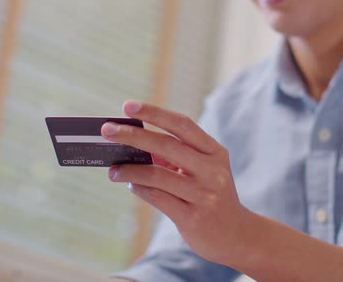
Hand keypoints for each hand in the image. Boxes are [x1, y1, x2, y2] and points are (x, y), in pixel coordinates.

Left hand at [101, 100, 252, 264]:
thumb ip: (175, 157)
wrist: (236, 235)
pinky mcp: (193, 217)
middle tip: (107, 131)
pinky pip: (157, 198)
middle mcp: (212, 170)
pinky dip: (138, 188)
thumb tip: (134, 144)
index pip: (182, 125)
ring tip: (113, 170)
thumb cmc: (210, 196)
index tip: (128, 106)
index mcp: (215, 152)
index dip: (155, 113)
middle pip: (166, 145)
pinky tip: (130, 185)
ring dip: (129, 170)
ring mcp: (204, 194)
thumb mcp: (202, 171)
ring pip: (157, 175)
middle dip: (133, 135)